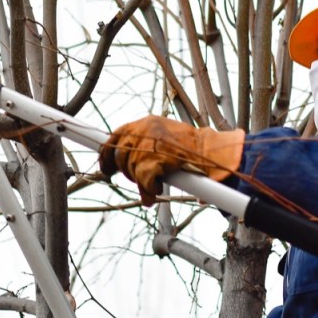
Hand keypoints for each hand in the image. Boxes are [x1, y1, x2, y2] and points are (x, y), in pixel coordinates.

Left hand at [99, 115, 244, 204]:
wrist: (212, 151)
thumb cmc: (192, 147)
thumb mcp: (164, 137)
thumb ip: (145, 143)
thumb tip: (127, 158)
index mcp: (146, 123)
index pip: (116, 135)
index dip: (106, 153)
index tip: (105, 167)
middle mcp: (144, 131)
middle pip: (121, 155)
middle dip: (126, 171)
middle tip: (136, 180)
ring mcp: (149, 145)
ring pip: (132, 170)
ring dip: (141, 183)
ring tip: (152, 188)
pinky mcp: (156, 161)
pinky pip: (144, 182)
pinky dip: (148, 191)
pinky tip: (154, 194)